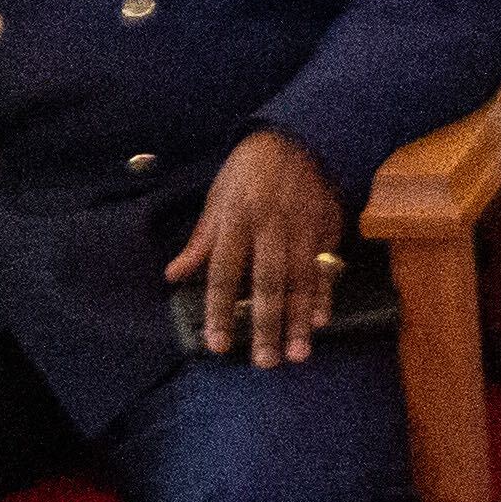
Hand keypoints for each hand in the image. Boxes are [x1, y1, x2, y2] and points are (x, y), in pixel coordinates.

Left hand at [167, 130, 348, 368]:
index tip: (216, 345)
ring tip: (296, 354)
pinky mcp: (327, 229)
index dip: (219, 311)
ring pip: (301, 281)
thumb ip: (201, 241)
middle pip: (267, 283)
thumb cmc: (247, 172)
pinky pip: (325, 268)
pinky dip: (324, 295)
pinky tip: (321, 322)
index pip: (224, 273)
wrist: (297, 138)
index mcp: (236, 220)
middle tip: (263, 363)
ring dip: (299, 321)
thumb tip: (173, 275)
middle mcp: (270, 227)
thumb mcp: (217, 199)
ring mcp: (302, 229)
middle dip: (265, 325)